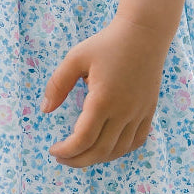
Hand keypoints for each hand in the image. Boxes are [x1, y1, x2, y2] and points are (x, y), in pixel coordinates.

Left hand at [41, 16, 167, 166]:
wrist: (144, 33)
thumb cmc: (107, 43)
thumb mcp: (75, 58)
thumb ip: (57, 85)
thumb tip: (45, 110)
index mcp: (103, 100)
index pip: (83, 139)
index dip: (66, 151)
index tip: (53, 150)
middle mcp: (124, 111)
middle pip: (100, 151)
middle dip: (78, 160)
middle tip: (62, 158)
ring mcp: (139, 113)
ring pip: (119, 150)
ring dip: (98, 158)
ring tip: (81, 154)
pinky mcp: (149, 111)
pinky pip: (137, 141)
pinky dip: (120, 150)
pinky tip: (106, 147)